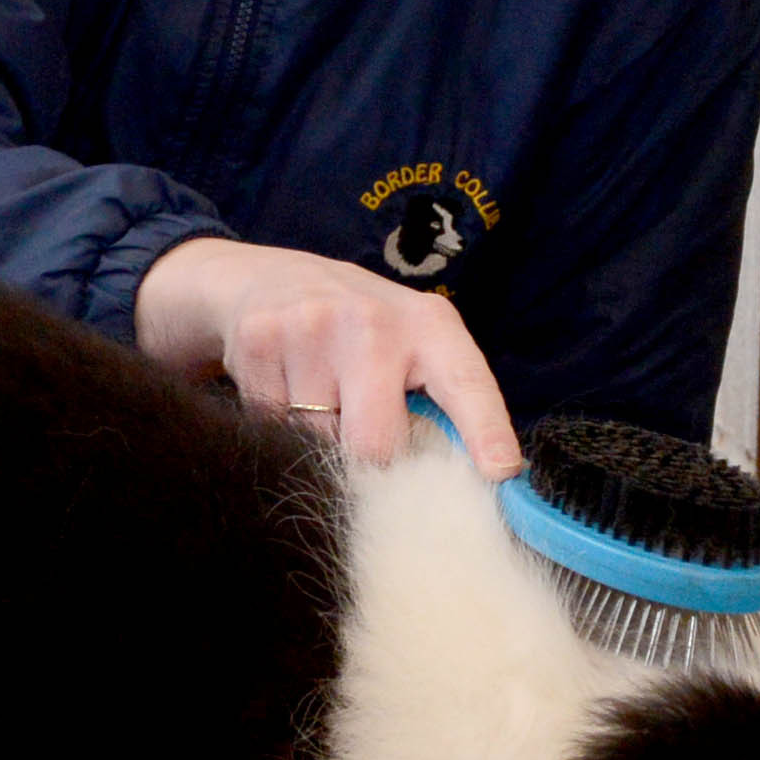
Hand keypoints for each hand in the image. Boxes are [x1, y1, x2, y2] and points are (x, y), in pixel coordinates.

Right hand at [132, 238, 523, 474]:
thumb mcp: (413, 345)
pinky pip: (271, 424)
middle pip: (375, 444)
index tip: (500, 472)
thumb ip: (441, 403)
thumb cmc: (362, 330)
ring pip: (318, 441)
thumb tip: (480, 480)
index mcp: (430, 326)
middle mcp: (373, 322)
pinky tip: (286, 383)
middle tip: (364, 434)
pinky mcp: (259, 341)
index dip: (486, 431)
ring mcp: (312, 328)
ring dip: (318, 436)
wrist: (270, 280)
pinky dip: (278, 420)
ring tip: (319, 393)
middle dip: (370, 459)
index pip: (466, 384)